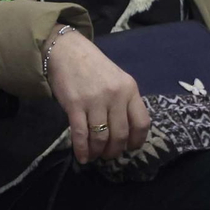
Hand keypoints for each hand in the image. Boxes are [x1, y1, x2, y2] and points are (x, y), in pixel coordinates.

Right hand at [44, 26, 149, 162]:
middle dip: (115, 151)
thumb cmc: (95, 67)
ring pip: (101, 137)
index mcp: (130, 90)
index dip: (137, 140)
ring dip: (98, 152)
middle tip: (110, 155)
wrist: (68, 52)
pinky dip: (82, 150)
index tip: (130, 148)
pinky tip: (82, 157)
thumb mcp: (118, 80)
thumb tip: (128, 131)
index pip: (142, 122)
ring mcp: (95, 101)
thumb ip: (125, 101)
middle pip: (121, 134)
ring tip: (96, 156)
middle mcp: (116, 96)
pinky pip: (81, 134)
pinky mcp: (75, 105)